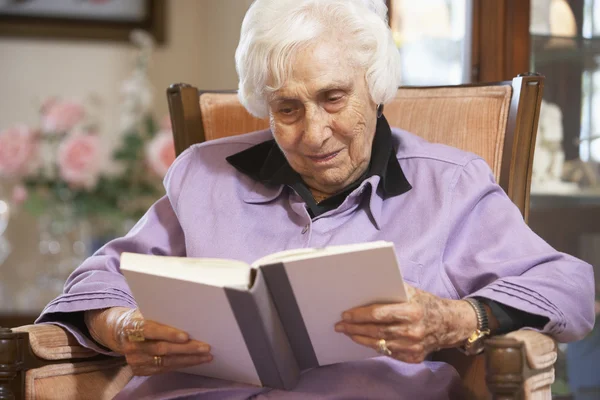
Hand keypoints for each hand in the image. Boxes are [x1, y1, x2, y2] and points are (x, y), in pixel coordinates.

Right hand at [85, 307, 211, 375]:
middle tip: (205, 347)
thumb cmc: (140, 317)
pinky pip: (164, 369)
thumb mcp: (145, 311)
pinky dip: (181, 365)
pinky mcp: (140, 370)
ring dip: (188, 360)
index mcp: (132, 327)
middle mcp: (132, 345)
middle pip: (162, 349)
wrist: (119, 332)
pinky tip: (194, 361)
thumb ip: (160, 314)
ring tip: (206, 356)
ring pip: (165, 362)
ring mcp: (135, 360)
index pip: (151, 330)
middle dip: (186, 349)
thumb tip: (187, 312)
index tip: (186, 336)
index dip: (169, 334)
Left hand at [334, 285, 476, 362]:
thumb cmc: (426, 304)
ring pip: (379, 344)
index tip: (345, 314)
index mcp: (412, 311)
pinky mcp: (414, 357)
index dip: (359, 315)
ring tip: (348, 333)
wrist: (450, 324)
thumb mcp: (412, 292)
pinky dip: (375, 346)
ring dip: (361, 338)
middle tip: (340, 326)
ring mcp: (413, 347)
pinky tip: (365, 340)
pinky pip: (388, 353)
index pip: (378, 314)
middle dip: (354, 328)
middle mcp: (412, 331)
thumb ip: (392, 290)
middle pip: (376, 331)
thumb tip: (367, 285)